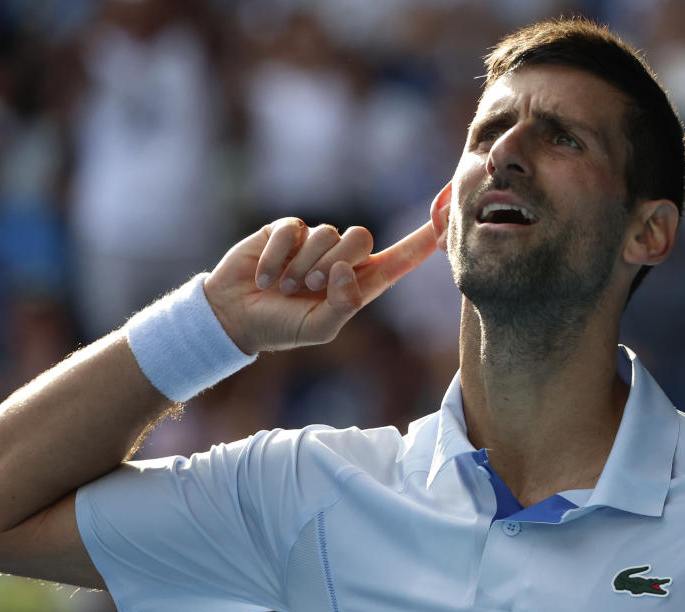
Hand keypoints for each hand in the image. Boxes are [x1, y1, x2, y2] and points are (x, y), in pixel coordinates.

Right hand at [204, 217, 436, 353]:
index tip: (451, 209)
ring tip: (284, 287)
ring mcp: (313, 242)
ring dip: (303, 266)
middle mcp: (340, 259)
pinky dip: (278, 258)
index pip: (400, 258)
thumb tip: (348, 269)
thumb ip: (343, 305)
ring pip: (327, 233)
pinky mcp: (285, 230)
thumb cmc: (281, 326)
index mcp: (358, 284)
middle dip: (335, 263)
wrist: (234, 316)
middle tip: (308, 287)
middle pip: (361, 238)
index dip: (425, 237)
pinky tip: (265, 277)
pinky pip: (293, 230)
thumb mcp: (319, 329)